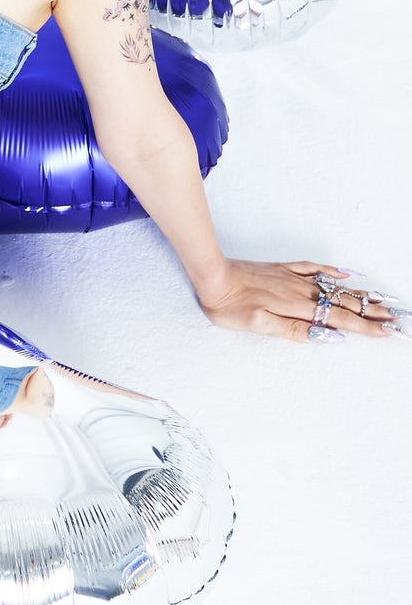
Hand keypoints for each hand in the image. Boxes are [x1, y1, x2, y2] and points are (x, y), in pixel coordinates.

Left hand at [197, 259, 403, 342]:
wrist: (212, 276)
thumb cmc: (231, 306)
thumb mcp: (261, 326)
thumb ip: (296, 330)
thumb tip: (330, 335)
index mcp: (298, 307)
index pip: (340, 319)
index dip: (366, 327)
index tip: (389, 332)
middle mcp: (300, 291)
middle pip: (343, 303)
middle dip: (372, 312)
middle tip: (397, 317)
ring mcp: (292, 278)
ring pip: (333, 287)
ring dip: (359, 294)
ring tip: (383, 299)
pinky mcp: (282, 270)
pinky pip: (313, 268)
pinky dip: (333, 271)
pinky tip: (346, 273)